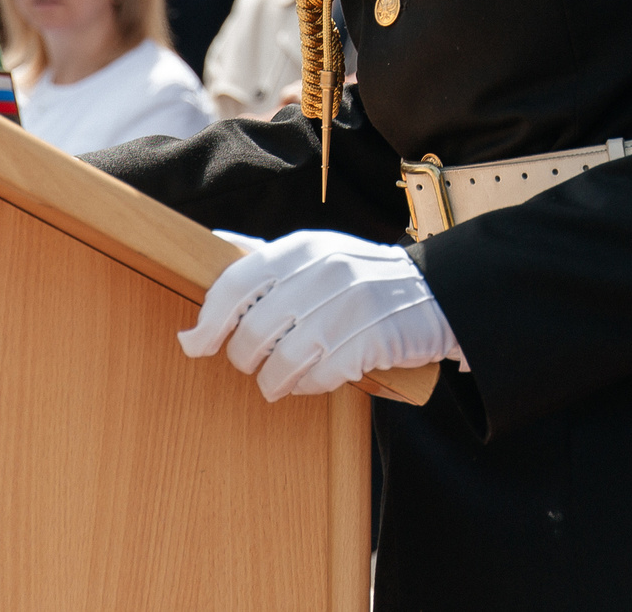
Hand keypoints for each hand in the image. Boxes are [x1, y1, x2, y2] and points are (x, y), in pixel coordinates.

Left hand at [180, 229, 460, 401]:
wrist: (436, 293)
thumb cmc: (363, 277)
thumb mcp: (318, 252)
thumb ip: (266, 254)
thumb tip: (212, 245)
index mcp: (303, 248)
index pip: (236, 282)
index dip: (208, 318)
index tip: (194, 342)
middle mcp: (323, 271)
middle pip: (254, 332)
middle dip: (243, 358)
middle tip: (250, 363)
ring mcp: (348, 306)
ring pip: (282, 362)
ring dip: (273, 380)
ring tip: (279, 380)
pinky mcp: (370, 340)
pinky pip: (317, 378)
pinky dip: (307, 386)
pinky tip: (313, 379)